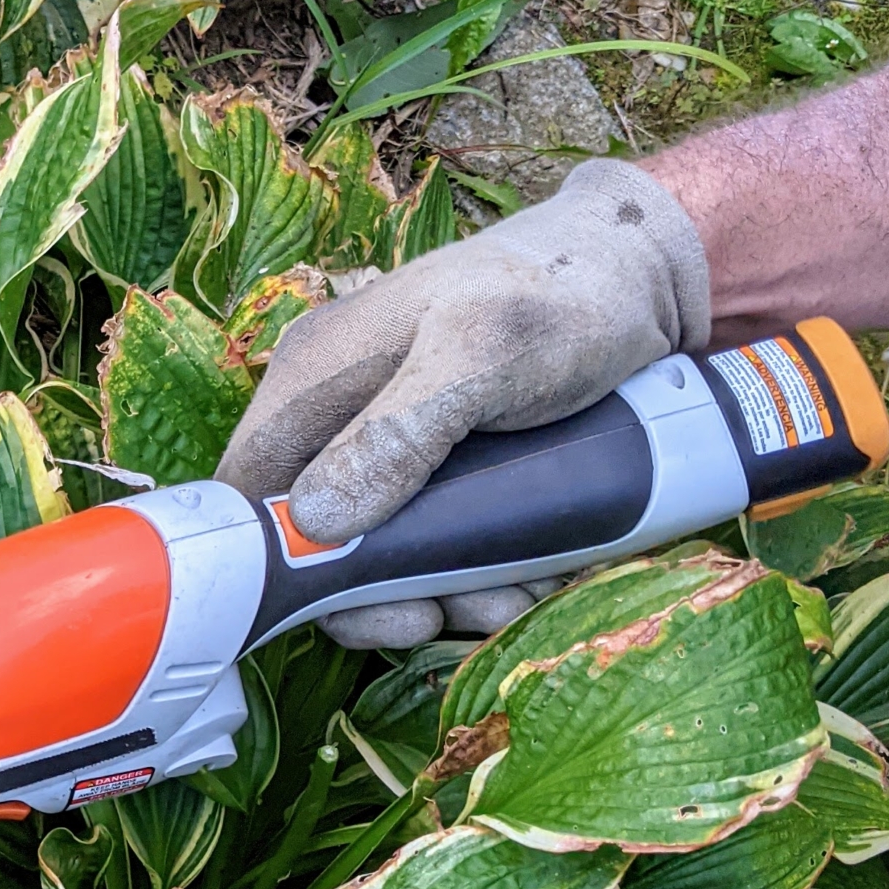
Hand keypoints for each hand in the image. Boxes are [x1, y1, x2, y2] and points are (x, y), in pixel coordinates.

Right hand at [216, 159, 710, 648]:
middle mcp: (335, 415)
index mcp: (314, 374)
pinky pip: (430, 546)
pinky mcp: (435, 472)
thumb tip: (316, 520)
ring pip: (378, 556)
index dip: (276, 559)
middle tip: (454, 609)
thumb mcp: (484, 354)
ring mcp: (385, 446)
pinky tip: (531, 572)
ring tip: (515, 591)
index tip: (357, 601)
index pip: (246, 488)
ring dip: (442, 593)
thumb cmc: (563, 295)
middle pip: (314, 541)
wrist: (642, 279)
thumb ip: (401, 431)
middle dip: (384, 591)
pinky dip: (475, 575)